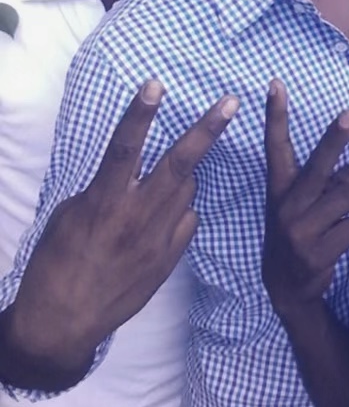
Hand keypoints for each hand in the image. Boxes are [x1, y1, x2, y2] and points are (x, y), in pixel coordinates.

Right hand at [6, 80, 237, 375]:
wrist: (64, 321)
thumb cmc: (59, 260)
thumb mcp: (75, 212)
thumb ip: (109, 185)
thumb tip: (136, 162)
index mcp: (104, 201)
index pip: (124, 148)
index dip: (140, 114)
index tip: (156, 84)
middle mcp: (136, 217)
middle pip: (179, 165)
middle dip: (207, 130)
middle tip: (231, 102)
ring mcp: (158, 240)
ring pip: (187, 189)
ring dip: (182, 176)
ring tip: (155, 187)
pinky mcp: (169, 259)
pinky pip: (187, 219)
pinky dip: (180, 209)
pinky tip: (161, 218)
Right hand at [262, 79, 348, 320]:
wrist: (286, 288)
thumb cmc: (300, 230)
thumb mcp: (300, 204)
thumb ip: (324, 183)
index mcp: (280, 187)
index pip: (276, 145)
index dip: (276, 114)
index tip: (276, 83)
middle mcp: (287, 205)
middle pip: (320, 166)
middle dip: (336, 138)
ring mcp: (300, 230)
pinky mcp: (316, 252)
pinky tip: (338, 242)